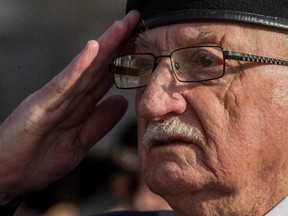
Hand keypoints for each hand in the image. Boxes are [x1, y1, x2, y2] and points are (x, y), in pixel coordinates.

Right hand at [0, 11, 139, 202]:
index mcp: (79, 106)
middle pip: (98, 67)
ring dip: (104, 46)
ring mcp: (55, 98)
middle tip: (135, 20)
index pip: (105, 78)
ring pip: (85, 68)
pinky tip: (93, 48)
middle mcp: (69, 96)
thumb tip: (122, 102)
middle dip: (118, 44)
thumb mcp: (80, 143)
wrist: (7, 176)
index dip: (123, 61)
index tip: (140, 46)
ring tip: (122, 26)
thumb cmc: (39, 160)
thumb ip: (100, 123)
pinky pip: (64, 83)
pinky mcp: (41, 105)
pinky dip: (78, 66)